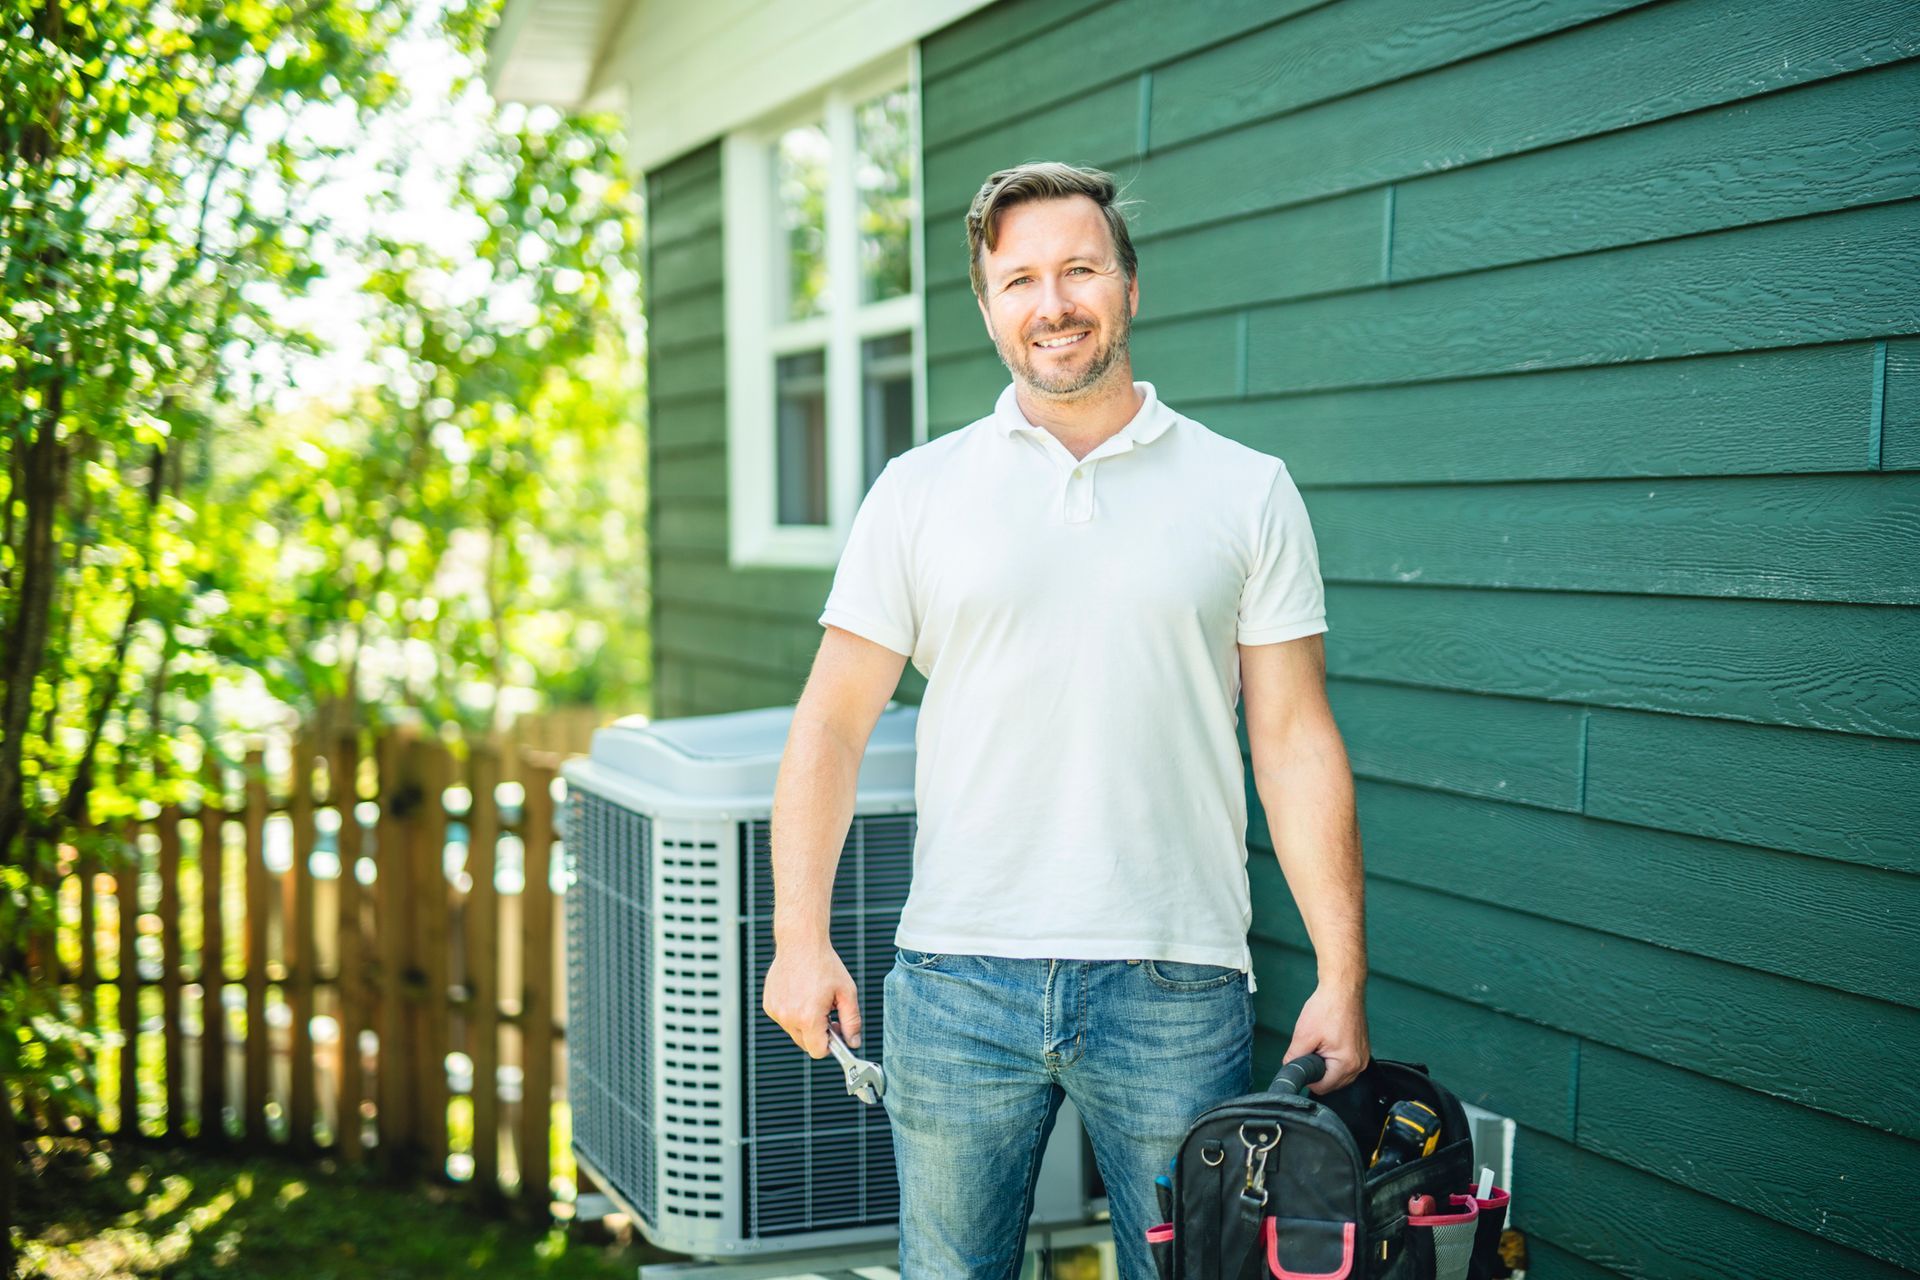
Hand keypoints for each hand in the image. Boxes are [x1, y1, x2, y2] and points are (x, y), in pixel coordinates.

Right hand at [762, 941, 861, 1058]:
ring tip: (813, 999)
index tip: (835, 1032)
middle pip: (805, 1044)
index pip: (818, 1051)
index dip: (830, 1044)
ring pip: (794, 1031)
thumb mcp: (847, 993)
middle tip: (828, 1013)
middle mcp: (788, 1017)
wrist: (801, 942)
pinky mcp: (769, 1004)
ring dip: (805, 1023)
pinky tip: (801, 994)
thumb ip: (852, 1021)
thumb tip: (853, 1041)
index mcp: (808, 1017)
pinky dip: (793, 1013)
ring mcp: (776, 1011)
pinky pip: (784, 1019)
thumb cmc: (824, 964)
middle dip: (818, 1033)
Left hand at [1284, 981, 1369, 1093]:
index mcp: (1347, 1064)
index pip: (1322, 1088)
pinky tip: (1328, 1040)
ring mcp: (1363, 1056)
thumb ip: (1294, 1058)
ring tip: (1320, 1043)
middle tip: (1312, 1049)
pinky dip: (1335, 1057)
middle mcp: (1359, 1063)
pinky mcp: (1362, 1048)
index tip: (1303, 1062)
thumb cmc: (1328, 1007)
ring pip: (1339, 1074)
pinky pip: (1346, 1062)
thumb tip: (1289, 1069)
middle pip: (1333, 1083)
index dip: (1308, 1078)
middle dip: (1318, 1070)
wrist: (1343, 988)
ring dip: (1327, 1064)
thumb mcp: (1303, 1035)